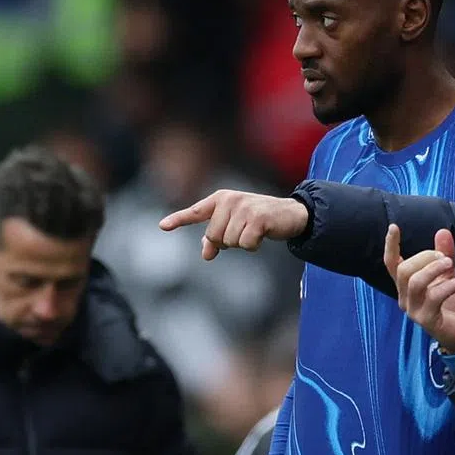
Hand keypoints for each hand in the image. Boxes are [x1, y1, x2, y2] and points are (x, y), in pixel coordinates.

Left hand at [159, 190, 309, 259]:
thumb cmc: (260, 219)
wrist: (291, 214)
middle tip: (243, 233)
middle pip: (213, 235)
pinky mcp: (258, 218)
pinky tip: (262, 236)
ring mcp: (244, 208)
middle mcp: (230, 200)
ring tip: (254, 232)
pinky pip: (245, 244)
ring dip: (242, 243)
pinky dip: (253, 246)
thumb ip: (217, 238)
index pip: (196, 212)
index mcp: (221, 199)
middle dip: (226, 242)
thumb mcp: (236, 226)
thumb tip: (206, 254)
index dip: (178, 219)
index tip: (162, 226)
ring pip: (229, 242)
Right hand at [385, 226, 454, 352]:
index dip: (390, 246)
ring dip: (434, 269)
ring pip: (415, 282)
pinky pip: (433, 298)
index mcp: (406, 286)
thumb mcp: (448, 276)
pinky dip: (447, 286)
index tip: (393, 227)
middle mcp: (405, 298)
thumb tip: (442, 232)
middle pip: (404, 270)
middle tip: (445, 258)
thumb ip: (444, 255)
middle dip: (425, 257)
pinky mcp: (427, 321)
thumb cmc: (452, 305)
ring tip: (450, 264)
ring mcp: (414, 310)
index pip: (391, 264)